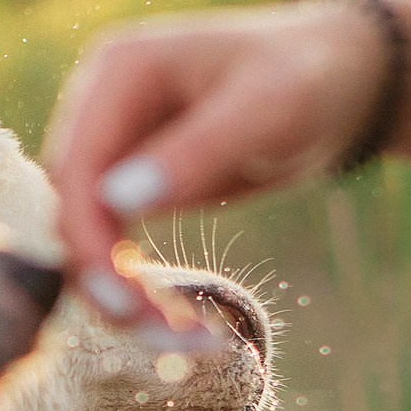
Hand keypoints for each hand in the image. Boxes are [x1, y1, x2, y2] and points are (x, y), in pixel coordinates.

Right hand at [45, 0, 391, 319]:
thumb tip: (116, 201)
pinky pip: (112, 240)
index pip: (75, 165)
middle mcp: (101, 105)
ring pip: (84, 232)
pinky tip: (176, 321)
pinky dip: (136, 284)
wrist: (340, 77)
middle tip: (162, 333)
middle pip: (69, 205)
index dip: (86, 235)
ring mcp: (114, 144)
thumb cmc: (309, 77)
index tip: (122, 298)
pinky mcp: (131, 180)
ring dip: (116, 291)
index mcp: (119, 71)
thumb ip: (196, 150)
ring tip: (181, 339)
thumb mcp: (267, 109)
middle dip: (102, 275)